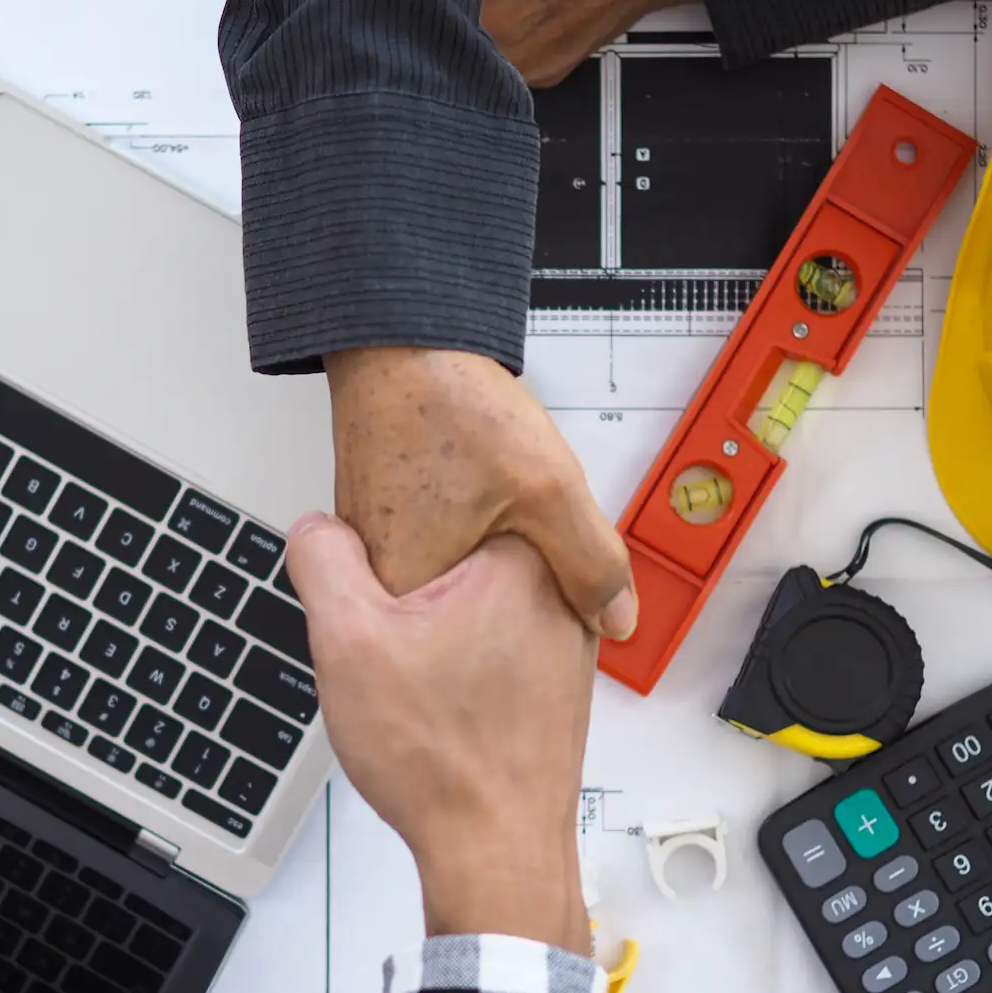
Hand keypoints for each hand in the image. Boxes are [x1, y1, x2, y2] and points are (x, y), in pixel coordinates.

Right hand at [288, 515, 594, 952]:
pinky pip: (497, 644)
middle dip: (413, 585)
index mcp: (522, 560)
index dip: (392, 530)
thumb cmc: (442, 762)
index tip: (374, 570)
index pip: (449, 496)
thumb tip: (317, 528)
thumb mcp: (348, 641)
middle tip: (385, 634)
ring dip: (437, 625)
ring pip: (479, 601)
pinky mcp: (558, 685)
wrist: (495, 853)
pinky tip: (433, 697)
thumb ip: (323, 562)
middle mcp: (561, 594)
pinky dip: (461, 660)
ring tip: (408, 672)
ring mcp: (566, 643)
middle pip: (462, 551)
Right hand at [325, 346, 635, 640]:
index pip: (483, 652)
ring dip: (487, 571)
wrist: (398, 340)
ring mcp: (375, 553)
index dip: (532, 631)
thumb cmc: (448, 404)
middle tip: (523, 535)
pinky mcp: (380, 525)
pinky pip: (436, 557)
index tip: (548, 604)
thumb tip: (616, 618)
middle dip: (510, 600)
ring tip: (501, 512)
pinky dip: (466, 542)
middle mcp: (381, 584)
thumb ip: (590, 562)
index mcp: (410, 595)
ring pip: (452, 590)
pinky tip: (479, 502)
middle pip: (466, 624)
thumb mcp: (548, 489)